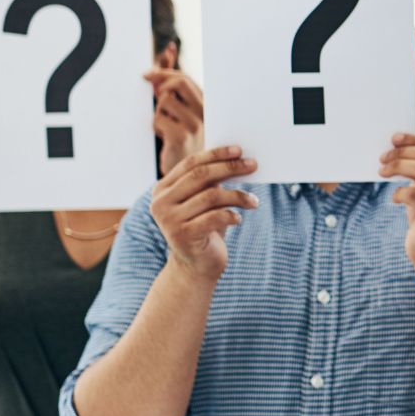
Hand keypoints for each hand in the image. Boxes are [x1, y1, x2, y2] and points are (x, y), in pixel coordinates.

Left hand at [145, 69, 205, 175]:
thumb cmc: (184, 139)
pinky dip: (155, 126)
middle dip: (159, 82)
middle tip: (150, 90)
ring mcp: (195, 125)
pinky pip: (158, 119)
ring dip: (158, 112)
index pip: (185, 78)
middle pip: (178, 83)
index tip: (147, 76)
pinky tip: (164, 137)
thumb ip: (173, 79)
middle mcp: (205, 113)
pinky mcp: (182, 137)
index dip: (164, 72)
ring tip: (165, 126)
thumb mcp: (183, 107)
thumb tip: (168, 49)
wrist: (190, 178)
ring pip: (165, 102)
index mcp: (208, 105)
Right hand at [148, 146, 258, 281]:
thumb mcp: (203, 202)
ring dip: (238, 195)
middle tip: (253, 165)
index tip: (239, 149)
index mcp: (162, 189)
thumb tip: (236, 158)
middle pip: (201, 175)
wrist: (195, 266)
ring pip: (211, 195)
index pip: (190, 163)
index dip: (216, 154)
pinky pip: (214, 217)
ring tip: (254, 201)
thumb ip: (209, 181)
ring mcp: (169, 220)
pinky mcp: (183, 235)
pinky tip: (239, 219)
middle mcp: (160, 203)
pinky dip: (232, 215)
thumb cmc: (204, 228)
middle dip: (230, 168)